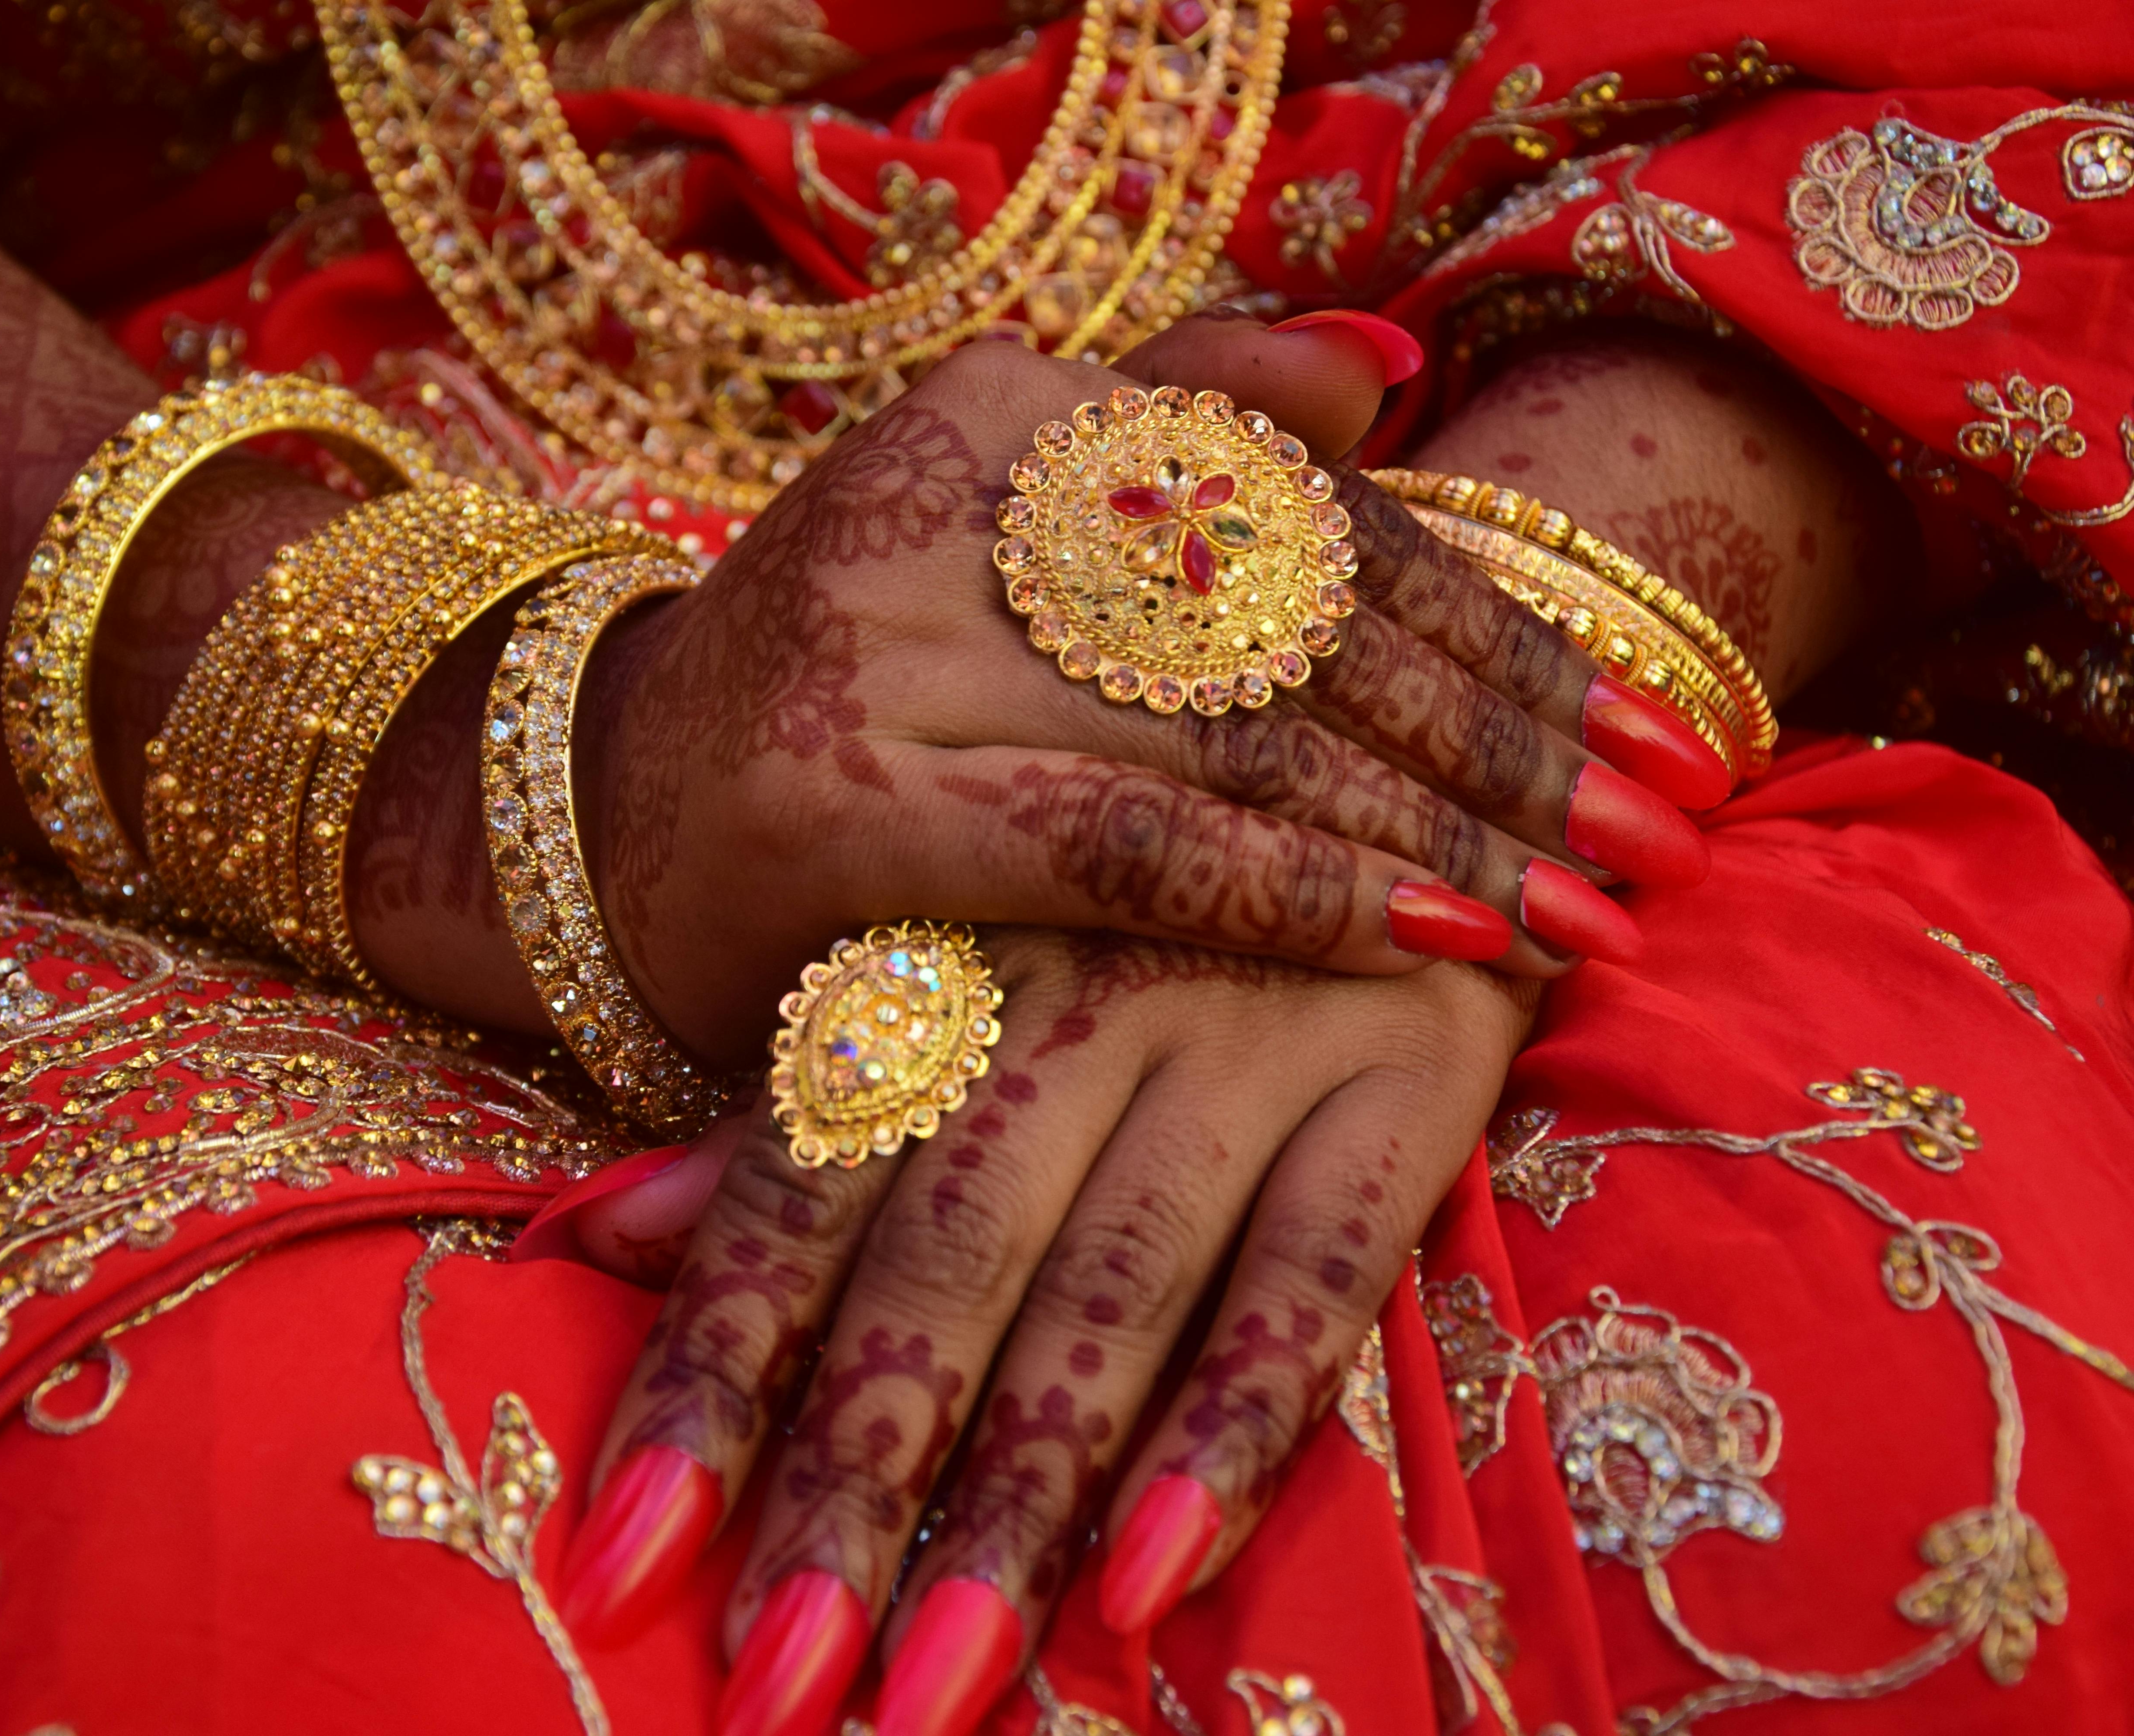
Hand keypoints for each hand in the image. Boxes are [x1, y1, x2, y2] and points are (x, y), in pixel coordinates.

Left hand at [540, 930, 1534, 1735]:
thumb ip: (785, 1109)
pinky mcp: (1410, 1067)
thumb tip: (593, 1238)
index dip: (707, 1378)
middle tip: (772, 1688)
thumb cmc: (1129, 874)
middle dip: (849, 1486)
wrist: (1407, 724)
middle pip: (940, 1266)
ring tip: (925, 1694)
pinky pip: (1318, 1271)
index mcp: (943, 954)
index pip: (795, 1192)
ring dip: (1016, 1506)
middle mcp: (1078, 989)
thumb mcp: (948, 946)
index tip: (617, 1566)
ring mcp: (1250, 1025)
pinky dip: (1234, 1425)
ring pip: (1112, 1292)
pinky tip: (1149, 1584)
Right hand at [579, 318, 1721, 1057]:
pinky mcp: (851, 792)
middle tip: (1656, 832)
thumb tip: (1391, 363)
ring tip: (1586, 907)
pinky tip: (1437, 942)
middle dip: (1498, 738)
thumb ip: (1178, 426)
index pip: (1309, 515)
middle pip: (1295, 622)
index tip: (1639, 731)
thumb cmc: (852, 685)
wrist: (596, 811)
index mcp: (1001, 408)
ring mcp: (888, 639)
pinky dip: (1297, 897)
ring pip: (1235, 735)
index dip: (1492, 625)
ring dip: (1437, 830)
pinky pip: (1133, 847)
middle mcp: (944, 495)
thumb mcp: (994, 526)